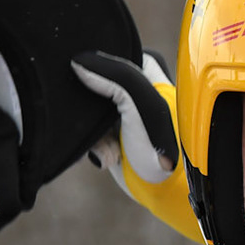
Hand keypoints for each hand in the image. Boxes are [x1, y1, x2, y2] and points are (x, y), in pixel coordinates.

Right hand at [74, 49, 206, 243]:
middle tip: (91, 115)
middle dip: (87, 99)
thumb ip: (119, 78)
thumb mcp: (147, 106)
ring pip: (86, 109)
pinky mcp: (108, 137)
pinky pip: (86, 133)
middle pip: (94, 80)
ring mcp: (119, 114)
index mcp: (147, 72)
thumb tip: (78, 62)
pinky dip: (92, 146)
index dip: (96, 60)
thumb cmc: (167, 148)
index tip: (81, 69)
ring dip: (92, 132)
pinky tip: (106, 157)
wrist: (166, 192)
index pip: (114, 51)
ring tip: (111, 149)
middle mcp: (132, 90)